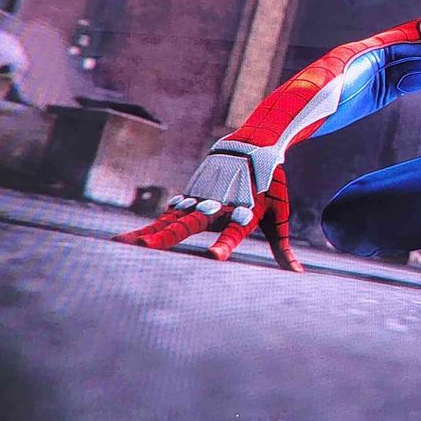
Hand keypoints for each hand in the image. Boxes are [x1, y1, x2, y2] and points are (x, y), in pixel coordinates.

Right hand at [112, 142, 303, 269]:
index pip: (232, 232)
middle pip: (189, 224)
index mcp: (243, 212)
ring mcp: (200, 198)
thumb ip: (284, 250)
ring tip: (122, 244)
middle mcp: (218, 205)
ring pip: (171, 218)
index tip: (212, 257)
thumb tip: (298, 275)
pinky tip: (128, 239)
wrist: (253, 145)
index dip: (223, 244)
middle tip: (144, 248)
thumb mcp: (280, 217)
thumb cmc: (270, 186)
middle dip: (166, 237)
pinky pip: (169, 213)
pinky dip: (151, 225)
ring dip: (148, 231)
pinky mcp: (190, 195)